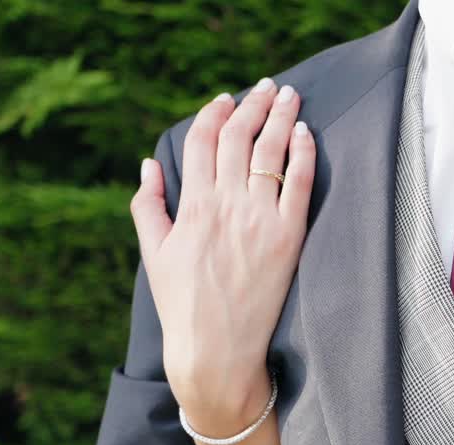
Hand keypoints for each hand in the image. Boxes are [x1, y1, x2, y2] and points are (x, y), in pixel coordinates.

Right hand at [129, 77, 314, 434]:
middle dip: (253, 104)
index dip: (214, 113)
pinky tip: (306, 133)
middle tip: (266, 87)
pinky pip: (299, 183)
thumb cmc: (183, 305)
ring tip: (289, 97)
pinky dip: (303, 153)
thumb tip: (147, 165)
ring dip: (280, 117)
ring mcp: (258, 219)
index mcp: (191, 205)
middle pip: (239, 137)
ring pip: (270, 152)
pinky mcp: (288, 237)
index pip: (201, 142)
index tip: (225, 97)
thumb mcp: (153, 252)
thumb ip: (147, 205)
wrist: (217, 349)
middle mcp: (225, 205)